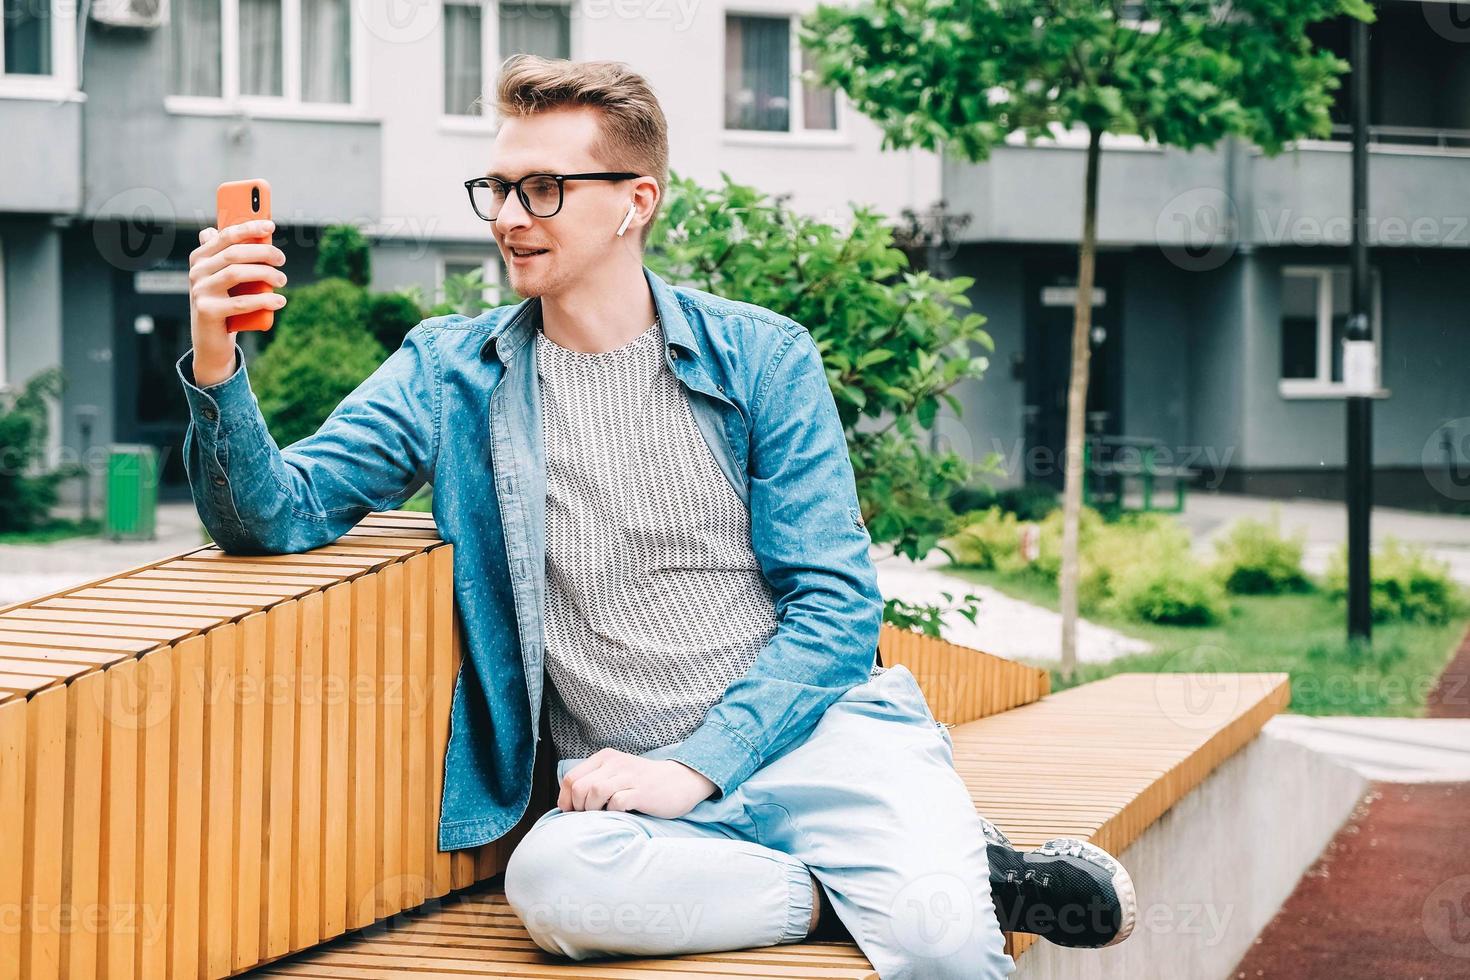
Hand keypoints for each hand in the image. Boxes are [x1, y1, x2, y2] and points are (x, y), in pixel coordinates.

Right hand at [188, 219, 288, 385]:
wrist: (212, 340)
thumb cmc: (225, 303)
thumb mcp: (229, 279)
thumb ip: (233, 257)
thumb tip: (245, 232)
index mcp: (200, 258)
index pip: (225, 236)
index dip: (248, 228)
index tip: (270, 226)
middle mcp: (196, 271)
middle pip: (234, 254)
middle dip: (263, 253)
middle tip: (282, 260)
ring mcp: (199, 291)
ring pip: (237, 274)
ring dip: (266, 275)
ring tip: (283, 281)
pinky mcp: (207, 311)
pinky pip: (240, 302)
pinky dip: (264, 300)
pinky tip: (279, 301)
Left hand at [557, 748, 718, 818]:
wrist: (681, 781)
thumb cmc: (643, 783)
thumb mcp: (616, 773)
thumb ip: (594, 781)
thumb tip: (568, 804)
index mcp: (605, 757)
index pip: (571, 778)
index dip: (566, 800)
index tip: (573, 813)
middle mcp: (615, 763)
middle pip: (579, 787)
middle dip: (579, 807)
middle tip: (590, 816)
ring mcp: (629, 776)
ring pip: (595, 792)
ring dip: (594, 810)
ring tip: (604, 814)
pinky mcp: (642, 792)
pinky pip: (617, 803)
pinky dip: (613, 813)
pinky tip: (621, 814)